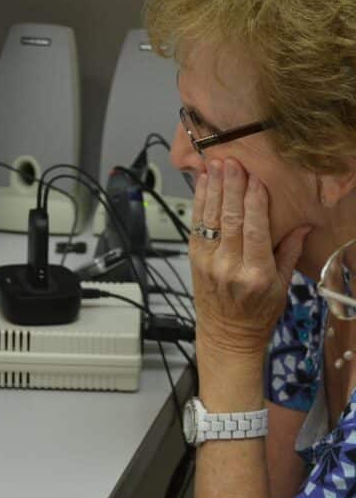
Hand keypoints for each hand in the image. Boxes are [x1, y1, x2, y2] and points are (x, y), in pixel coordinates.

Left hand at [190, 159, 310, 355]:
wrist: (226, 335)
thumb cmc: (257, 314)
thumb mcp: (282, 287)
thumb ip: (289, 252)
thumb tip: (303, 224)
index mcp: (255, 274)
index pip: (254, 231)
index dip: (254, 203)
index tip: (256, 179)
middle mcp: (228, 267)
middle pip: (229, 220)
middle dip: (230, 188)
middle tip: (231, 162)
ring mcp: (207, 262)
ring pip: (209, 219)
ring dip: (212, 190)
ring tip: (215, 166)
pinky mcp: (193, 259)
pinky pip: (196, 226)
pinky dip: (199, 203)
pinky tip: (202, 184)